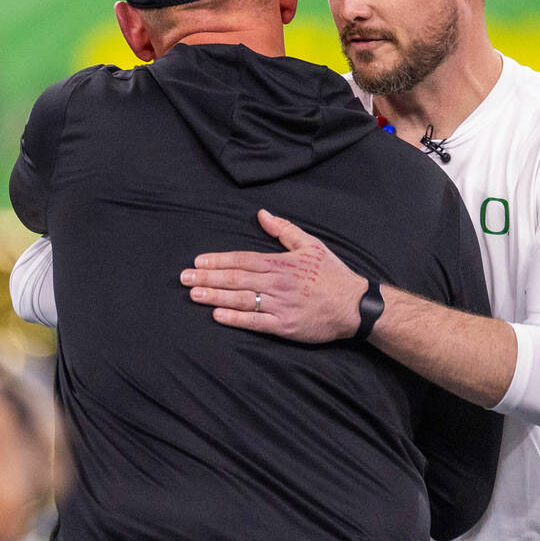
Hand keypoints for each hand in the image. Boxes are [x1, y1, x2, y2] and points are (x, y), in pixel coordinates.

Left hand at [179, 209, 366, 341]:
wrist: (355, 305)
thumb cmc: (332, 274)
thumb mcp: (311, 245)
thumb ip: (284, 230)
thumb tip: (262, 214)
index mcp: (281, 263)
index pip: (243, 259)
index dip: (218, 260)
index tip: (198, 261)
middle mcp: (278, 283)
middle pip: (236, 278)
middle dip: (208, 277)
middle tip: (184, 278)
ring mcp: (281, 305)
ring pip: (242, 299)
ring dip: (215, 296)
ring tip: (194, 294)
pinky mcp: (285, 326)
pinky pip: (256, 322)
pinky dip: (235, 318)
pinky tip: (217, 315)